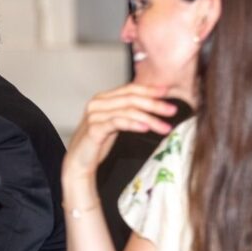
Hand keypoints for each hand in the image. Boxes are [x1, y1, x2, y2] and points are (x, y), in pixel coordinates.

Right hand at [63, 83, 177, 182]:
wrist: (80, 161)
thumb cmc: (98, 142)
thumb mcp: (115, 123)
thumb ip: (128, 112)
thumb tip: (152, 104)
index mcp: (103, 98)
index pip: (130, 89)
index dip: (150, 89)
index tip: (168, 92)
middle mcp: (97, 103)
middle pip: (131, 98)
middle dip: (154, 104)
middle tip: (172, 110)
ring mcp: (94, 115)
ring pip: (127, 111)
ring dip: (149, 118)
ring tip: (165, 127)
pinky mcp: (93, 129)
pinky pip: (117, 123)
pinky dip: (133, 124)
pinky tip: (146, 129)